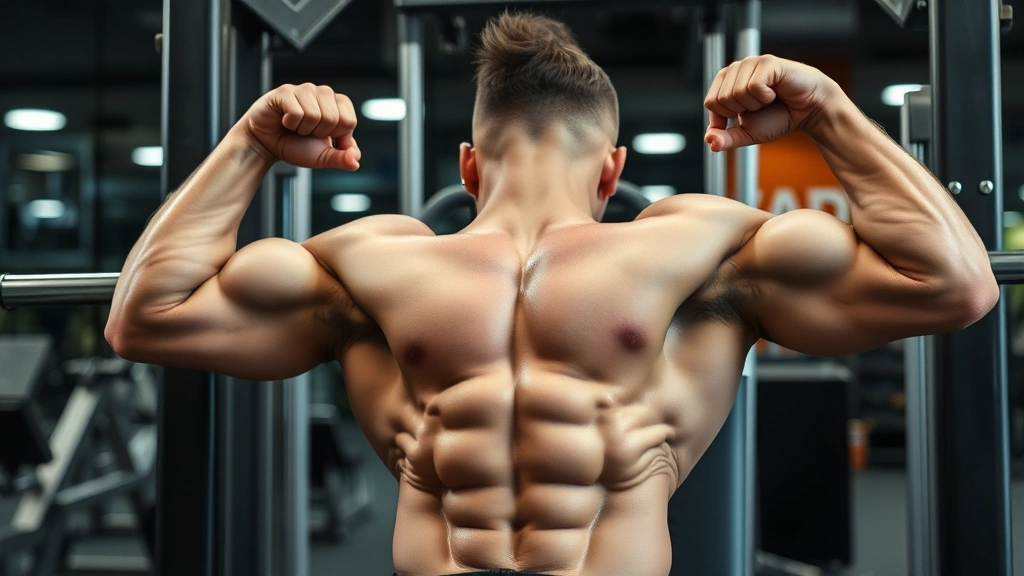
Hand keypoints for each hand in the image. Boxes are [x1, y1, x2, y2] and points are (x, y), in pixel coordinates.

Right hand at [242, 83, 360, 169]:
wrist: (267, 146)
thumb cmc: (296, 146)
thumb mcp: (324, 157)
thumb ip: (342, 158)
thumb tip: (355, 161)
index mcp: (339, 105)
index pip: (350, 121)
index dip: (335, 136)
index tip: (322, 136)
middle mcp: (324, 93)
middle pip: (333, 119)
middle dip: (317, 134)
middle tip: (306, 132)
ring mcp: (305, 89)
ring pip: (314, 115)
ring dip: (302, 129)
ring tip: (295, 126)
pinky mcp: (286, 91)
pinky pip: (296, 112)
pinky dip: (290, 124)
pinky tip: (284, 121)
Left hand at [703, 56, 841, 151]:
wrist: (809, 111)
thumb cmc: (779, 117)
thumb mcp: (747, 133)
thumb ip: (726, 139)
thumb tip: (709, 141)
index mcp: (726, 82)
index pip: (710, 103)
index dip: (726, 118)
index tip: (745, 116)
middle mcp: (736, 68)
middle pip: (720, 99)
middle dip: (741, 112)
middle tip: (760, 107)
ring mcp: (751, 63)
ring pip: (735, 93)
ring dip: (755, 105)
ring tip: (769, 99)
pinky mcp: (767, 63)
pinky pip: (753, 87)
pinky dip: (765, 97)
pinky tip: (775, 93)